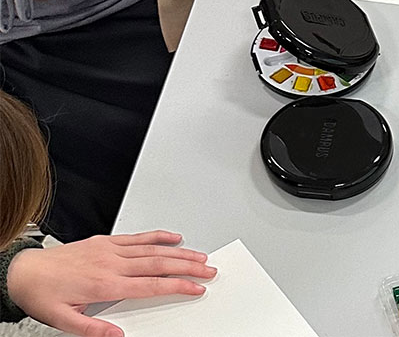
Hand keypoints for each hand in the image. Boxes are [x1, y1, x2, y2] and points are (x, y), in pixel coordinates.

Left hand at [6, 231, 213, 336]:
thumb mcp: (63, 319)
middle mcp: (111, 264)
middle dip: (189, 267)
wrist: (24, 272)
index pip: (152, 285)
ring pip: (153, 249)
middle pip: (159, 264)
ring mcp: (109, 250)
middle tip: (209, 270)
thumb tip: (118, 335)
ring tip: (200, 256)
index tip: (196, 288)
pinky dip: (158, 236)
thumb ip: (92, 328)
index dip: (178, 286)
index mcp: (105, 284)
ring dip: (180, 252)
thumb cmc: (43, 293)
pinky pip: (137, 236)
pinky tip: (173, 237)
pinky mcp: (104, 241)